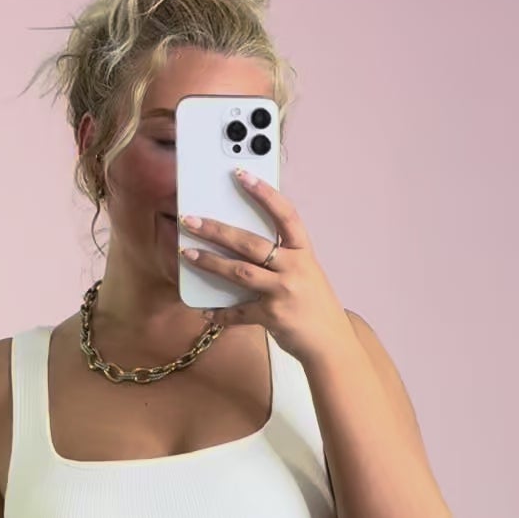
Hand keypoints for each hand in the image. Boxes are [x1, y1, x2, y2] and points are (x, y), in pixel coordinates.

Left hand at [180, 170, 347, 365]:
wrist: (331, 343)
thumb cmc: (315, 305)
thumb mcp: (306, 273)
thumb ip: (282, 257)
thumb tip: (242, 244)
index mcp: (303, 252)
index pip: (285, 214)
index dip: (264, 193)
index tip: (242, 175)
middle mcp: (295, 267)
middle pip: (250, 242)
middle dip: (217, 230)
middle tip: (191, 220)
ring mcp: (284, 291)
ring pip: (239, 271)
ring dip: (210, 262)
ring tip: (187, 254)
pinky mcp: (273, 316)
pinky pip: (239, 312)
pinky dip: (221, 313)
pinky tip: (205, 311)